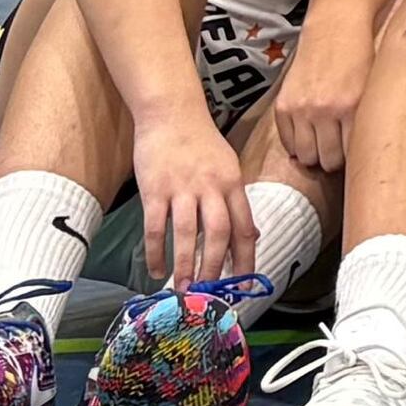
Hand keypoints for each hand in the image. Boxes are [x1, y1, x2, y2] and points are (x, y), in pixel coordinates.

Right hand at [131, 111, 255, 287]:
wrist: (172, 112)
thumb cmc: (201, 142)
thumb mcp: (228, 167)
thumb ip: (236, 201)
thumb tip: (250, 235)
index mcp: (232, 183)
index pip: (244, 227)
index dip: (246, 258)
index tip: (245, 284)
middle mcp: (211, 187)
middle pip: (219, 233)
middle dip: (215, 267)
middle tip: (209, 293)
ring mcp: (182, 188)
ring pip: (187, 233)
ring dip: (185, 265)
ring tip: (183, 289)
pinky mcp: (154, 190)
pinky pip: (156, 227)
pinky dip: (156, 252)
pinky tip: (154, 270)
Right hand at [273, 29, 368, 176]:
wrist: (335, 27)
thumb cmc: (361, 58)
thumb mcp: (372, 88)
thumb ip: (366, 120)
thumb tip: (364, 154)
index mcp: (351, 107)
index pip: (351, 156)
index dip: (355, 160)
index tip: (359, 158)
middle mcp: (323, 110)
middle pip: (327, 161)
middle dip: (335, 159)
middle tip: (340, 151)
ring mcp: (300, 108)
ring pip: (306, 156)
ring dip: (315, 154)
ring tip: (325, 144)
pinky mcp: (283, 105)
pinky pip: (287, 142)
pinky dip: (297, 143)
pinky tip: (309, 134)